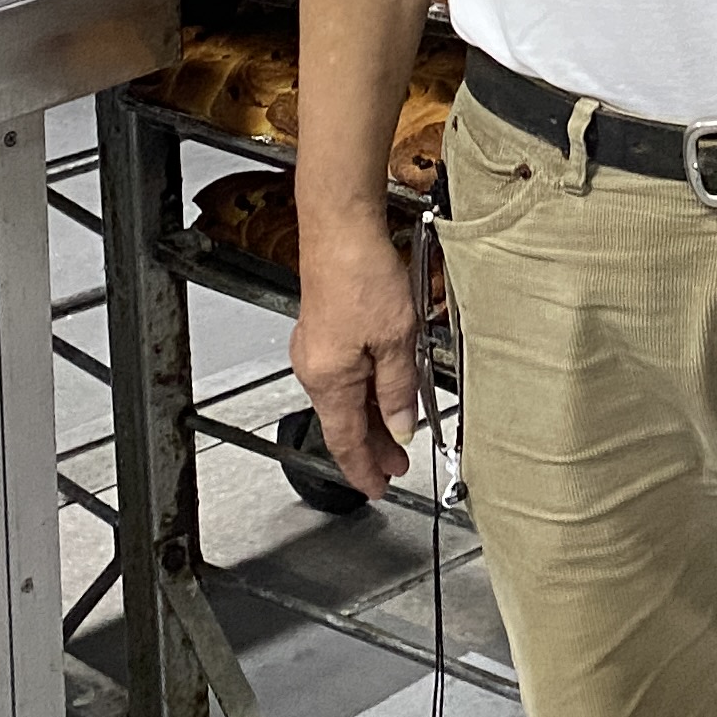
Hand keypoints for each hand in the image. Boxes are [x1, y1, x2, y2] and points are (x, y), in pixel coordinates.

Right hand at [290, 214, 422, 500]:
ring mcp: (315, 350)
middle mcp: (314, 369)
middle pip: (345, 422)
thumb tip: (402, 426)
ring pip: (346, 398)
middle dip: (373, 446)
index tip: (378, 487)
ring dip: (372, 416)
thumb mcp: (397, 340)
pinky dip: (366, 390)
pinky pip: (345, 374)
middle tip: (398, 464)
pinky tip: (386, 388)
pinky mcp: (323, 330)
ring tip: (400, 429)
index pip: (346, 442)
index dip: (364, 469)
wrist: (341, 229)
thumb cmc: (361, 275)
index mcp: (328, 380)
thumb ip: (399, 389)